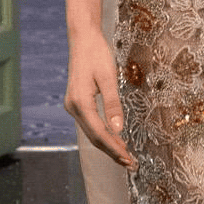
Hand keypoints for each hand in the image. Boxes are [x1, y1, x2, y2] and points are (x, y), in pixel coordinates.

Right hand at [65, 28, 135, 168]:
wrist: (83, 39)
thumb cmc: (97, 54)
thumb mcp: (109, 77)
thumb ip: (113, 104)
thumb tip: (119, 129)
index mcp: (80, 102)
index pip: (99, 133)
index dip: (114, 148)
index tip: (128, 159)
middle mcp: (72, 107)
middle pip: (93, 137)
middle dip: (112, 151)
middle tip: (130, 164)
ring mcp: (73, 106)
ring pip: (91, 132)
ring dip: (108, 145)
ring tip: (125, 156)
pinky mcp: (76, 103)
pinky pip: (90, 124)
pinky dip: (102, 134)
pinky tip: (114, 139)